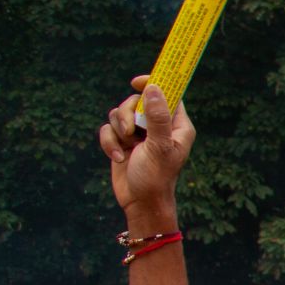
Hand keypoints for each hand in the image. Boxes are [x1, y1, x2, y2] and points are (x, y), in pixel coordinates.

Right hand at [99, 74, 194, 229]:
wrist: (140, 202)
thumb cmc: (156, 177)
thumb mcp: (159, 146)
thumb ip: (157, 117)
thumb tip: (153, 89)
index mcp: (177, 126)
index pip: (168, 95)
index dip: (154, 84)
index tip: (136, 82)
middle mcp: (159, 126)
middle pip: (137, 100)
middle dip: (128, 114)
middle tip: (130, 131)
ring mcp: (139, 133)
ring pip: (119, 113)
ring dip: (118, 130)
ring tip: (126, 147)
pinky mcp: (122, 141)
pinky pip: (107, 129)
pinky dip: (109, 142)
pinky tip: (117, 158)